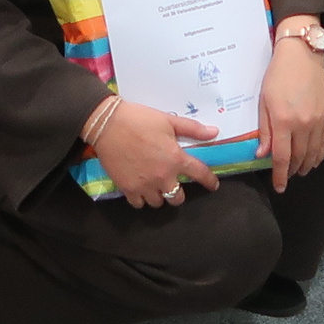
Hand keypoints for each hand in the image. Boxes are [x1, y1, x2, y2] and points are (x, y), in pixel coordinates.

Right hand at [91, 100, 221, 208]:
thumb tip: (214, 132)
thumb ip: (192, 129)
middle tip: (171, 181)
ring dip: (159, 195)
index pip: (199, 174)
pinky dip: (141, 198)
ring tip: (154, 184)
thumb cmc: (139, 119)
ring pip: (158, 203)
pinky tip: (140, 187)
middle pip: (177, 198)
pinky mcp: (128, 189)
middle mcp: (163, 176)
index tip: (213, 185)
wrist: (108, 123)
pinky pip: (139, 204)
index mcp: (175, 158)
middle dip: (177, 192)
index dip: (209, 181)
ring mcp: (145, 185)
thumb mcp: (167, 120)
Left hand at [257, 22, 323, 193]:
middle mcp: (303, 125)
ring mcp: (318, 121)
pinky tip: (313, 158)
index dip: (280, 175)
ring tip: (299, 170)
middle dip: (292, 171)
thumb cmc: (277, 75)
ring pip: (314, 154)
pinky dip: (318, 155)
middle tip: (286, 176)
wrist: (302, 55)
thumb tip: (262, 155)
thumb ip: (264, 130)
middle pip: (299, 159)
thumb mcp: (264, 101)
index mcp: (283, 121)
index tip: (278, 187)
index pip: (282, 158)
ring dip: (306, 166)